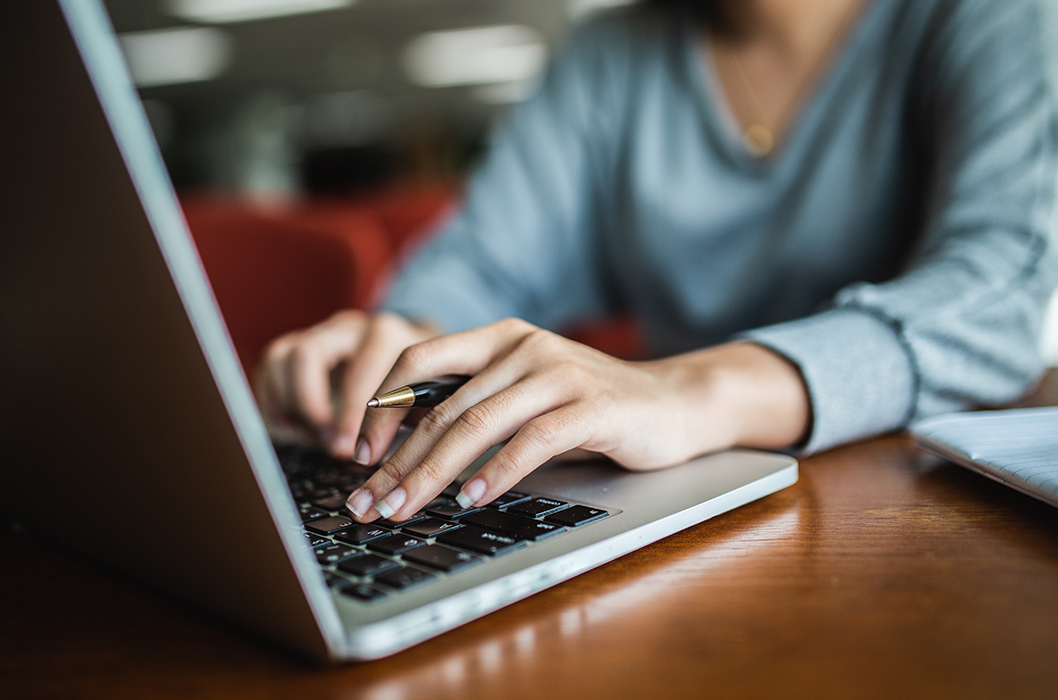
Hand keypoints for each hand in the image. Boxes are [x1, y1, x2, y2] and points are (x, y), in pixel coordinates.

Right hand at [255, 310, 437, 456]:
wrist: (416, 352)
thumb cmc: (423, 381)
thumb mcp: (426, 394)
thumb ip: (409, 416)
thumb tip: (385, 462)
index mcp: (385, 334)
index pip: (359, 371)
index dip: (349, 416)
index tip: (350, 451)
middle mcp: (348, 327)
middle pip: (306, 355)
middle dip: (310, 406)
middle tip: (327, 442)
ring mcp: (321, 333)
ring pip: (281, 358)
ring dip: (289, 404)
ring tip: (312, 437)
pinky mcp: (301, 345)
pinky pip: (271, 367)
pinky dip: (274, 401)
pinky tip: (294, 428)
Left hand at [345, 318, 809, 521]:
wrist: (673, 403)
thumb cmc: (590, 406)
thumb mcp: (525, 393)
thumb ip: (476, 404)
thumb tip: (404, 450)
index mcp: (498, 337)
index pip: (418, 359)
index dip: (380, 407)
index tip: (356, 456)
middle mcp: (522, 346)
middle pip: (442, 406)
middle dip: (398, 461)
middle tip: (368, 503)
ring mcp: (557, 372)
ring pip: (477, 424)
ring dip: (433, 474)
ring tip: (404, 510)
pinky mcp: (590, 405)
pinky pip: (530, 441)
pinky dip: (495, 474)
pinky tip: (470, 499)